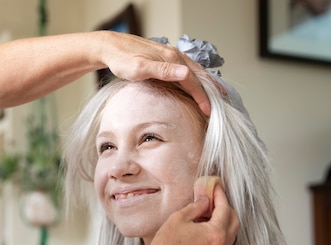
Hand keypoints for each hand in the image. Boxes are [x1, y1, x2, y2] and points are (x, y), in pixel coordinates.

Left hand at [98, 31, 212, 115]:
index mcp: (172, 59)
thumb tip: (186, 73)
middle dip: (210, 90)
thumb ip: (163, 71)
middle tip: (220, 105)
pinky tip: (194, 82)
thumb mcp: (140, 68)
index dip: (203, 97)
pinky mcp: (165, 58)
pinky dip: (195, 77)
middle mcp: (175, 56)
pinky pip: (186, 69)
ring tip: (215, 94)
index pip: (193, 81)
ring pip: (194, 71)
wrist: (111, 47)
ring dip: (205, 83)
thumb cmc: (122, 60)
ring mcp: (171, 56)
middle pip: (199, 75)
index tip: (209, 111)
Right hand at [143, 177, 238, 244]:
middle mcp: (221, 244)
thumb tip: (205, 200)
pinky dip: (220, 230)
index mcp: (216, 232)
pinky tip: (206, 225)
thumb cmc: (167, 244)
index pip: (224, 209)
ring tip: (209, 211)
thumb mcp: (179, 218)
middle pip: (234, 221)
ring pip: (231, 232)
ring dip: (225, 219)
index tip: (216, 187)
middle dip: (227, 208)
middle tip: (215, 198)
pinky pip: (223, 241)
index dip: (220, 195)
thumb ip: (196, 207)